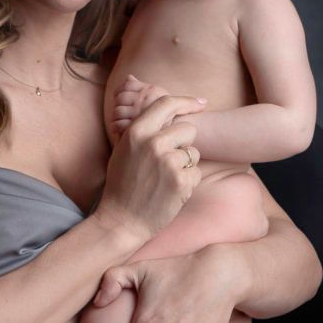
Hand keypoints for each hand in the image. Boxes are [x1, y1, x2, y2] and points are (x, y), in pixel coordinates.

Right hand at [98, 90, 206, 243]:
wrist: (121, 221)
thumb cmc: (122, 185)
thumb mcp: (124, 150)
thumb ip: (144, 131)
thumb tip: (166, 112)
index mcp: (137, 132)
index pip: (167, 104)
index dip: (187, 102)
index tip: (200, 103)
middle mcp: (153, 142)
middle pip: (188, 129)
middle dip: (185, 143)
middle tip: (170, 161)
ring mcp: (168, 161)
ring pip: (194, 153)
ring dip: (186, 166)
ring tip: (165, 180)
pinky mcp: (180, 180)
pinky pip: (196, 173)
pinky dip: (188, 183)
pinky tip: (170, 192)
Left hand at [110, 72, 169, 137]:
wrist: (183, 136)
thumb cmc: (171, 118)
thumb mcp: (159, 98)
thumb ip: (140, 86)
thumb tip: (128, 77)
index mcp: (151, 90)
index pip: (127, 85)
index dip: (120, 93)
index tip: (124, 102)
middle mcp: (145, 99)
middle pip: (120, 98)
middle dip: (119, 106)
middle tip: (125, 116)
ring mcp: (139, 113)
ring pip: (118, 112)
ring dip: (118, 118)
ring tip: (125, 125)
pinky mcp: (134, 129)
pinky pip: (117, 125)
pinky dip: (117, 129)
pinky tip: (123, 133)